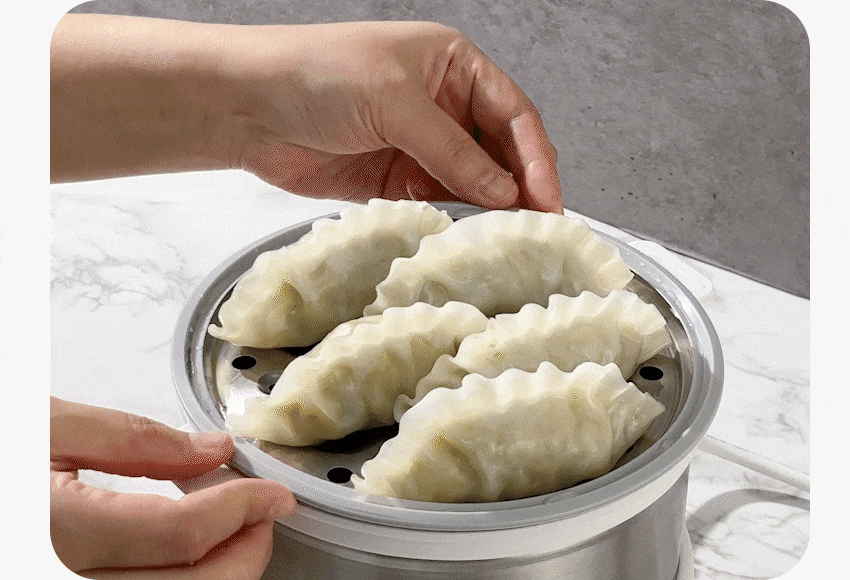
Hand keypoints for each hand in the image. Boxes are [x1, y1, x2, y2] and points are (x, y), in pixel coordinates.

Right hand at [50, 397, 295, 578]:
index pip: (180, 535)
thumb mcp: (47, 424)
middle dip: (243, 555)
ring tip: (230, 529)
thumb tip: (212, 450)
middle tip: (261, 513)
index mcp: (53, 528)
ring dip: (217, 575)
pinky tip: (184, 551)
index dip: (241, 509)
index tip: (272, 492)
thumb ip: (135, 439)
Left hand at [227, 21, 561, 211]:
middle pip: (498, 151)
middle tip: (536, 225)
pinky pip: (437, 203)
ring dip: (488, 209)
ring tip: (506, 237)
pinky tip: (463, 235)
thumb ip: (452, 151)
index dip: (535, 157)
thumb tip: (502, 189)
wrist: (248, 107)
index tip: (547, 197)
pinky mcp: (394, 181)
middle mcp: (440, 104)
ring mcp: (418, 144)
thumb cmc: (312, 73)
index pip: (513, 113)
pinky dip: (453, 220)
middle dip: (519, 187)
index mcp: (451, 65)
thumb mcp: (396, 102)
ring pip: (471, 182)